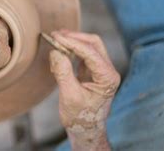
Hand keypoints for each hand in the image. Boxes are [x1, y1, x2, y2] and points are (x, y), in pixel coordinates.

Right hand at [49, 30, 120, 149]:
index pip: (90, 52)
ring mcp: (101, 70)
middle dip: (74, 37)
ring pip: (90, 46)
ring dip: (73, 41)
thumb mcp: (69, 95)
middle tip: (55, 35)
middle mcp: (108, 71)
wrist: (85, 129)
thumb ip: (63, 73)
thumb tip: (55, 52)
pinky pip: (84, 54)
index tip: (56, 37)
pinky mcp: (93, 71)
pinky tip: (60, 51)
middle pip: (93, 43)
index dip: (72, 42)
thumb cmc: (80, 117)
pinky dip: (71, 49)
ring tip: (56, 39)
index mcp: (107, 78)